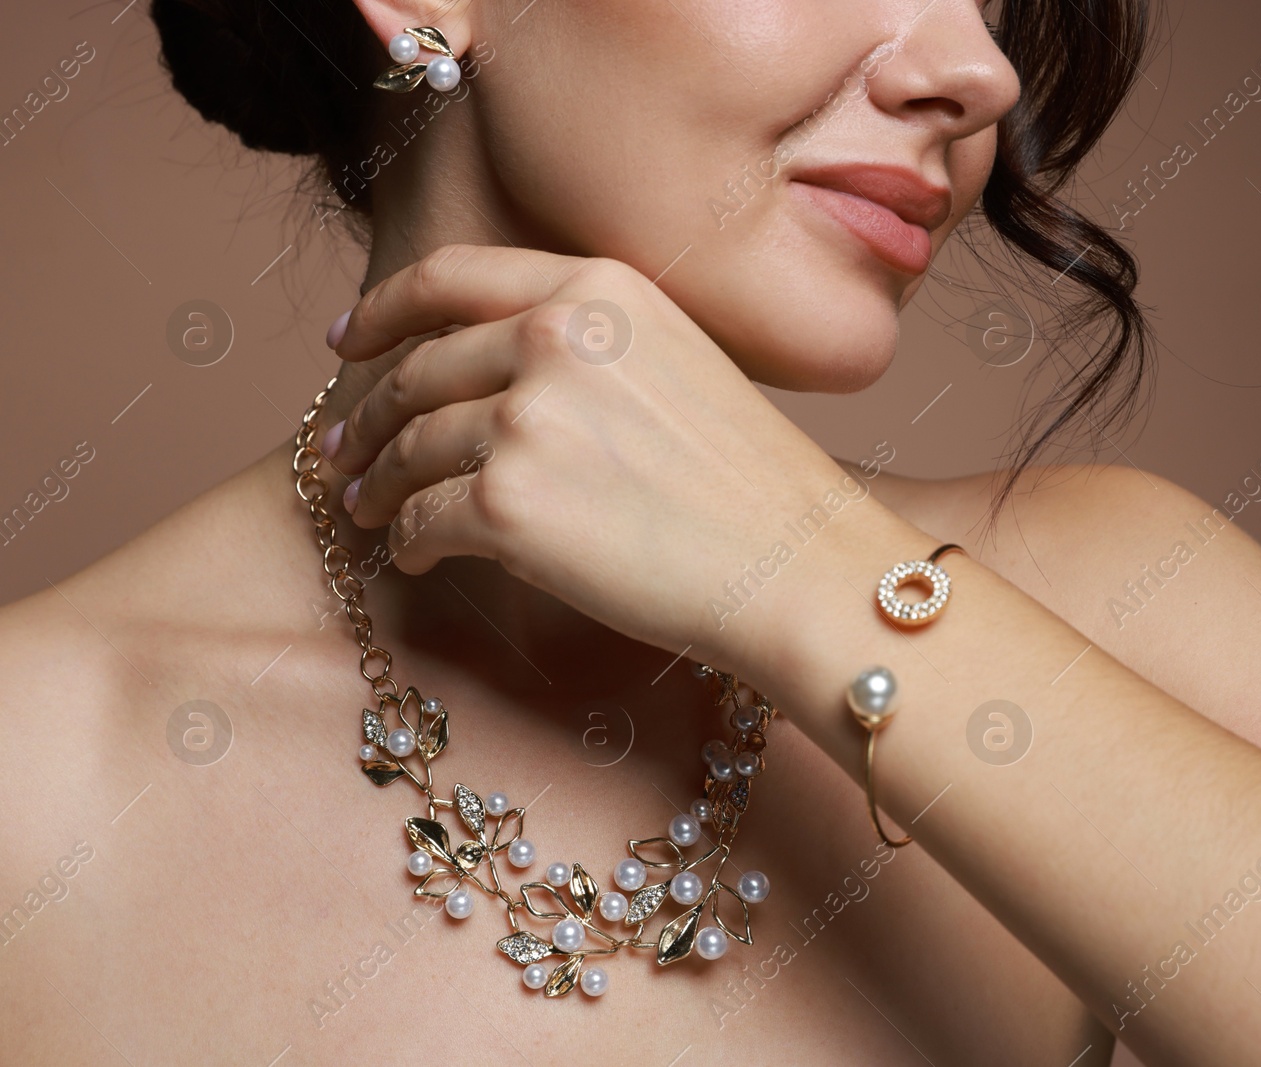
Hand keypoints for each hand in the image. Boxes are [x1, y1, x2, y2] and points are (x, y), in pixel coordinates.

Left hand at [324, 244, 902, 664]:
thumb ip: (584, 345)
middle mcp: (555, 336)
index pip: (451, 278)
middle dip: (369, 415)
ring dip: (377, 482)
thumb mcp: (675, 360)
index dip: (384, 309)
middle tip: (346, 449)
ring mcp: (528, 418)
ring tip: (368, 507)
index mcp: (598, 287)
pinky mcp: (508, 505)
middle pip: (418, 369)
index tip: (347, 338)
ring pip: (409, 446)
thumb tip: (483, 374)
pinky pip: (422, 518)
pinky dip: (407, 539)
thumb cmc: (752, 481)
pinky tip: (414, 553)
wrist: (796, 564)